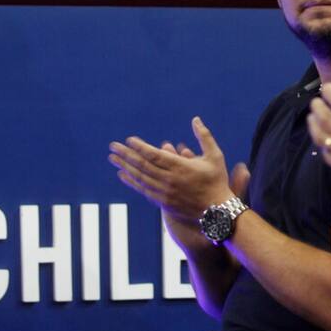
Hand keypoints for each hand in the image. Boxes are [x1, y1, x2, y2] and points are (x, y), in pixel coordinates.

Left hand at [108, 116, 234, 223]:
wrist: (217, 211)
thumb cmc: (217, 180)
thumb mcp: (215, 155)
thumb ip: (204, 136)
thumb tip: (195, 119)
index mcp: (181, 166)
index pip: (155, 155)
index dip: (140, 147)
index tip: (129, 140)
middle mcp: (170, 180)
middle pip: (143, 165)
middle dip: (126, 155)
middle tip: (113, 147)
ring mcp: (165, 192)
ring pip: (140, 178)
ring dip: (125, 167)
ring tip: (113, 159)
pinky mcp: (163, 202)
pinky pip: (143, 190)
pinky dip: (131, 182)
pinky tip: (122, 175)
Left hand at [307, 70, 330, 221]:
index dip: (330, 93)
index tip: (326, 88)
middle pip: (326, 119)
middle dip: (318, 108)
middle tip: (316, 102)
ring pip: (322, 137)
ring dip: (314, 125)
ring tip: (313, 118)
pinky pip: (328, 156)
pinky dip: (323, 145)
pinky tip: (324, 139)